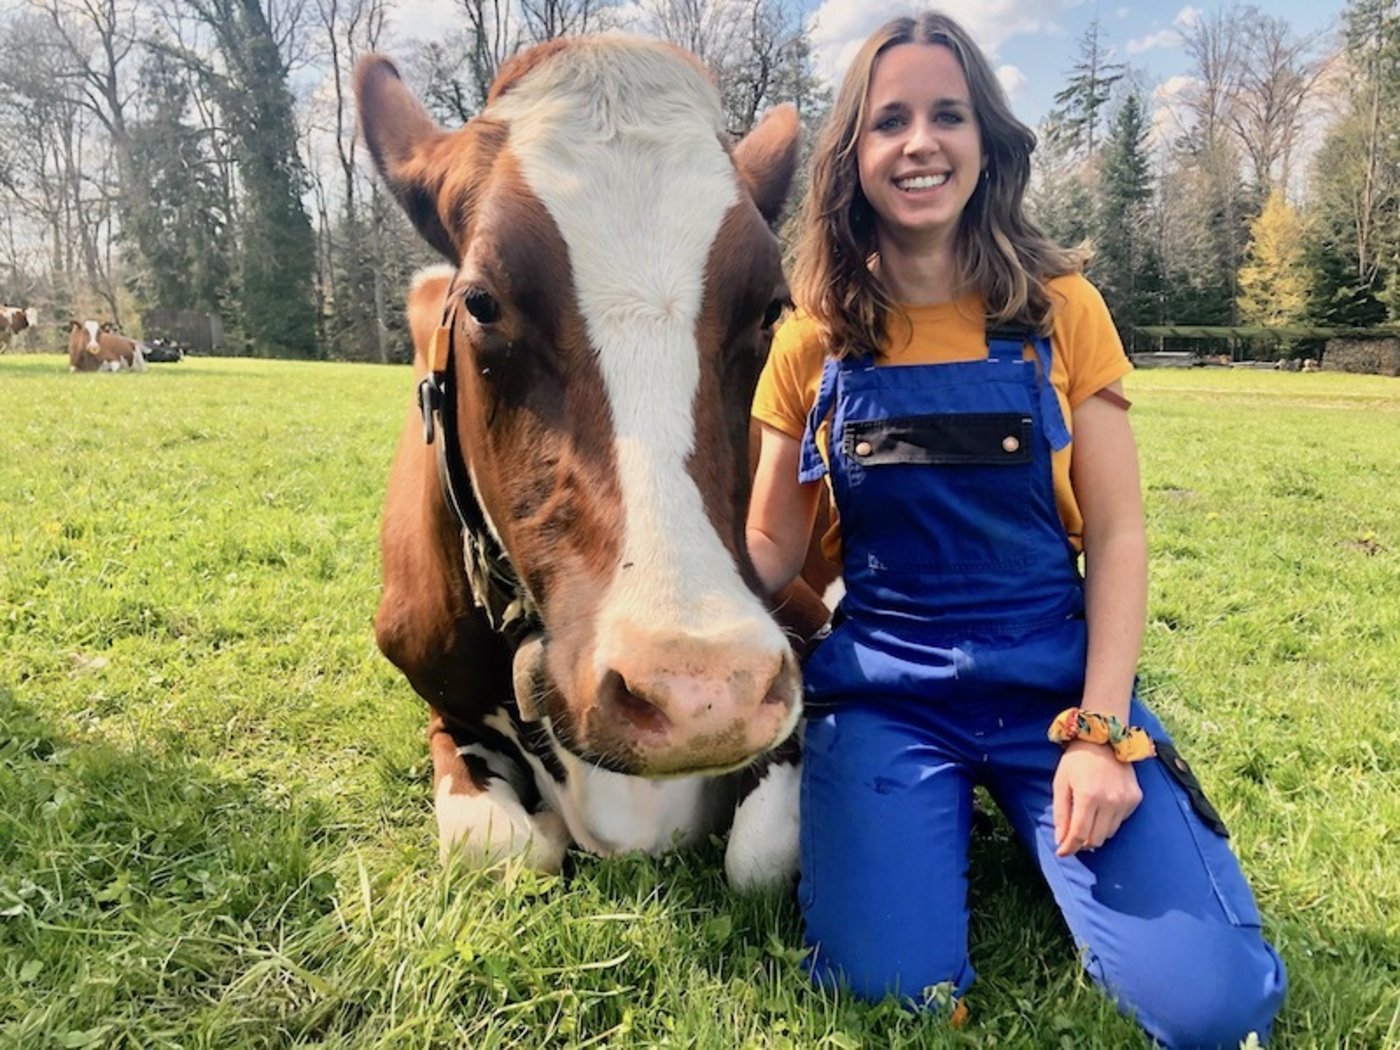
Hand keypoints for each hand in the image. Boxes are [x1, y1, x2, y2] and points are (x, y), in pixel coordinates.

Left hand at [1053, 740, 1142, 856]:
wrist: (1104, 739)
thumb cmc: (1077, 760)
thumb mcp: (1060, 783)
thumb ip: (1060, 813)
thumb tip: (1061, 840)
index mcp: (1088, 796)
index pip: (1079, 834)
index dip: (1069, 847)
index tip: (1062, 853)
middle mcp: (1110, 801)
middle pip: (1096, 839)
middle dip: (1081, 842)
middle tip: (1072, 836)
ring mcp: (1125, 801)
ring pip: (1109, 833)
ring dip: (1095, 833)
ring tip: (1087, 819)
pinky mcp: (1136, 799)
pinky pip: (1120, 822)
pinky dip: (1109, 821)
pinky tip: (1102, 807)